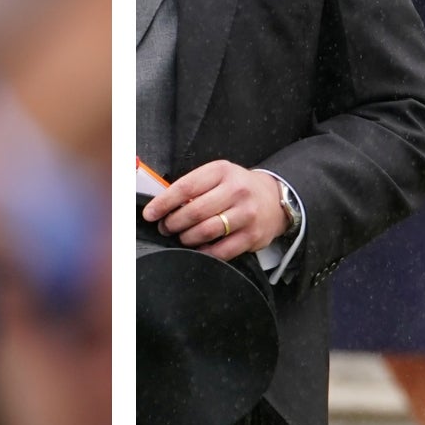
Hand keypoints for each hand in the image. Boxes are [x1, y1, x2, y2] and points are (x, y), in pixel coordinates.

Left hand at [145, 158, 290, 262]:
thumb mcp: (219, 176)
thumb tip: (164, 206)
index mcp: (222, 171)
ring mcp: (246, 214)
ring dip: (186, 238)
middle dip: (173, 223)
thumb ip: (195, 187)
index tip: (150, 213)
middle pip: (194, 211)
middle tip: (166, 227)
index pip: (186, 187)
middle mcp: (236, 191)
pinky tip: (198, 249)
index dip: (164, 203)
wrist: (274, 199)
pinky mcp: (252, 236)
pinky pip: (221, 250)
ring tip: (181, 237)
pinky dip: (204, 252)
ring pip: (206, 231)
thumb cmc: (239, 188)